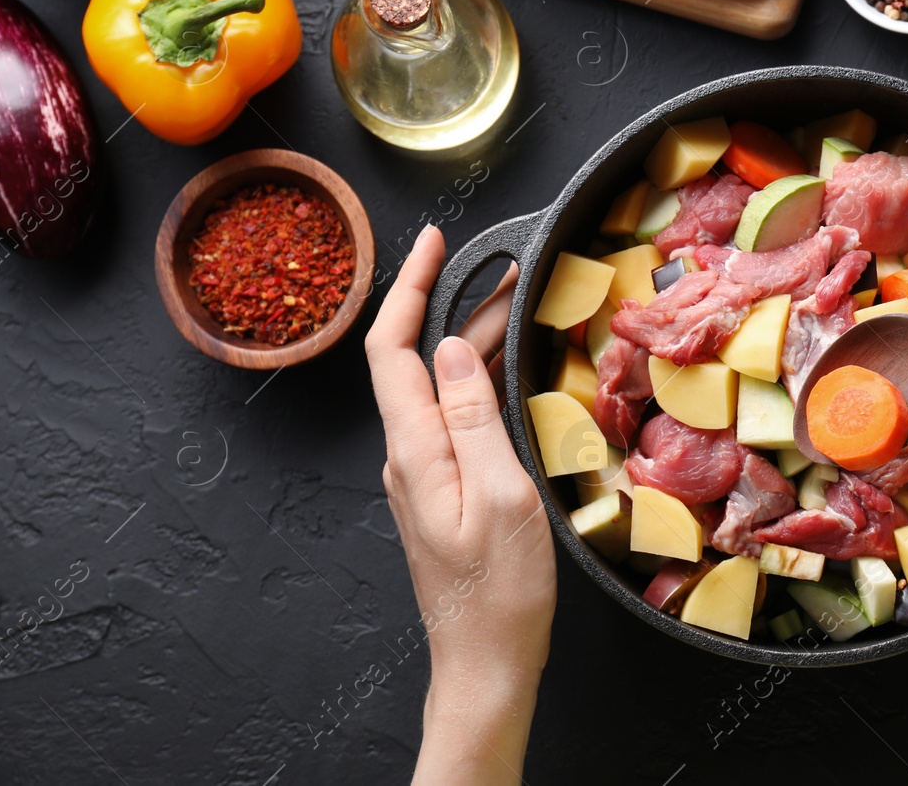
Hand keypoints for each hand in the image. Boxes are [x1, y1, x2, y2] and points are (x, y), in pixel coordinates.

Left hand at [365, 225, 553, 782]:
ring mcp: (423, 475)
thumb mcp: (501, 495)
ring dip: (470, 339)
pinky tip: (512, 370)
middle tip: (505, 268)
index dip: (408, 288)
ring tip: (516, 304)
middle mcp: (408, 456)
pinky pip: (454, 416)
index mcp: (415, 451)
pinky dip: (481, 378)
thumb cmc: (500, 594)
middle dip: (451, 303)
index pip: (391, 349)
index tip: (434, 243)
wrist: (486, 664)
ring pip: (438, 386)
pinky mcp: (443, 491)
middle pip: (416, 360)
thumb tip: (457, 348)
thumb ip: (475, 418)